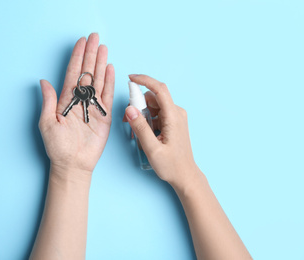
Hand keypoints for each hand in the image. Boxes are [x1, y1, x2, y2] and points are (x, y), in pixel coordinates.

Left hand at [39, 33, 114, 174]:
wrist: (72, 164)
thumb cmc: (57, 147)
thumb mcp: (47, 123)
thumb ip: (48, 101)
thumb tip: (43, 81)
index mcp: (66, 100)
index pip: (73, 73)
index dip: (77, 57)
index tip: (81, 42)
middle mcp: (81, 100)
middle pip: (87, 72)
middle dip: (91, 54)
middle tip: (95, 37)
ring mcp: (94, 107)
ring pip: (98, 80)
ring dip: (101, 64)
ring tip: (104, 48)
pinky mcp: (104, 116)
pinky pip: (107, 96)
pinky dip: (109, 82)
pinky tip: (110, 69)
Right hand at [125, 74, 199, 189]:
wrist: (185, 175)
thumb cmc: (171, 165)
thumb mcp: (152, 148)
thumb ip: (140, 128)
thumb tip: (129, 109)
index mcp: (173, 116)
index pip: (159, 89)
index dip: (144, 80)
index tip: (130, 78)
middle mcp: (176, 113)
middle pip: (153, 98)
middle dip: (138, 105)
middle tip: (129, 121)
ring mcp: (176, 117)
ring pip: (153, 106)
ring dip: (142, 115)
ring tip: (139, 133)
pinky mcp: (173, 121)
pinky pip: (157, 113)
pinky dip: (148, 120)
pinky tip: (147, 135)